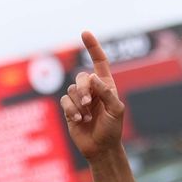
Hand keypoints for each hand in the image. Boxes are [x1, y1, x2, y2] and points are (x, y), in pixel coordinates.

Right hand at [60, 31, 126, 161]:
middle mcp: (92, 89)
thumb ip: (106, 93)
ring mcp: (80, 99)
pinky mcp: (69, 109)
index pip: (99, 61)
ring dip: (79, 104)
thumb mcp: (116, 111)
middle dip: (84, 89)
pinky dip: (71, 109)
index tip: (84, 33)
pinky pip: (65, 101)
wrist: (101, 148)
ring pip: (72, 90)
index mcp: (106, 85)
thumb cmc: (112, 129)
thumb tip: (92, 77)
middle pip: (81, 77)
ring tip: (87, 117)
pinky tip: (79, 119)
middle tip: (89, 103)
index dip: (92, 47)